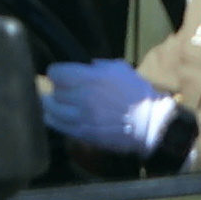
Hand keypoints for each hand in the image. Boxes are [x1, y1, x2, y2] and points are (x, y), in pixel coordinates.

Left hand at [41, 59, 178, 157]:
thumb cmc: (137, 93)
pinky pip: (58, 126)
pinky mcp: (83, 133)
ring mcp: (82, 117)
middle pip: (54, 92)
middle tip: (63, 89)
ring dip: (52, 105)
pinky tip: (58, 116)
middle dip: (58, 89)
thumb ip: (99, 66)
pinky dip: (54, 119)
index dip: (56, 72)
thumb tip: (85, 67)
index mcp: (92, 78)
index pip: (56, 73)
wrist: (150, 122)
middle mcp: (83, 97)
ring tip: (56, 103)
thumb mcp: (120, 69)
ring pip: (51, 110)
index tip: (59, 74)